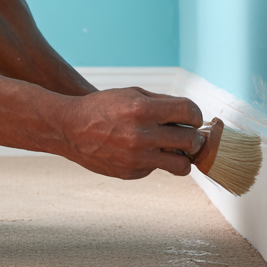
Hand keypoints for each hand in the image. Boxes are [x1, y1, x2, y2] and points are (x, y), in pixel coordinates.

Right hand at [59, 87, 204, 179]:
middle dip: (194, 136)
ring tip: (177, 149)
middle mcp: (141, 135)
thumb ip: (162, 103)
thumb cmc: (103, 107)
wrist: (70, 128)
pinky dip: (156, 161)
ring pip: (182, 164)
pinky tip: (141, 151)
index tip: (193, 118)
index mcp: (142, 109)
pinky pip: (157, 169)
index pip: (188, 111)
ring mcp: (136, 157)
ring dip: (184, 156)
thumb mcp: (131, 94)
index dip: (196, 114)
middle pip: (190, 139)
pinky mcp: (131, 173)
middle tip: (190, 135)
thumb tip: (190, 114)